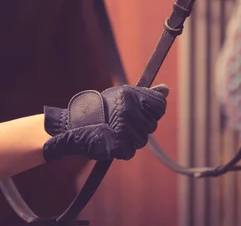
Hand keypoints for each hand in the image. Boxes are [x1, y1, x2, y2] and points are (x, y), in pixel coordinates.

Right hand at [42, 84, 168, 160]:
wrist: (73, 127)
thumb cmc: (99, 109)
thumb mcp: (122, 96)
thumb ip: (146, 94)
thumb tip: (166, 89)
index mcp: (131, 95)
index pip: (159, 105)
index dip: (152, 110)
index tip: (142, 112)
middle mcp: (129, 111)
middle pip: (151, 124)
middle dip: (140, 125)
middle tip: (121, 122)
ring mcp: (124, 128)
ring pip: (142, 139)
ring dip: (131, 138)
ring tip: (114, 131)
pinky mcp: (119, 145)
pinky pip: (130, 150)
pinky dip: (121, 149)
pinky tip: (110, 141)